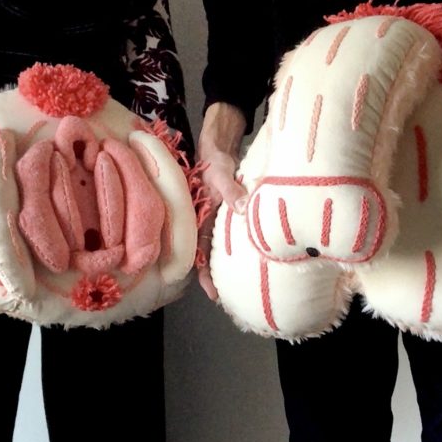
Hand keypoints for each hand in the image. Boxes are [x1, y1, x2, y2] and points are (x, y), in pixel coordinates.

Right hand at [197, 102, 247, 299]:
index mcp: (199, 217)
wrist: (217, 145)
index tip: (213, 294)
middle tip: (226, 296)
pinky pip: (224, 235)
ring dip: (221, 264)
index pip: (198, 253)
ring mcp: (213, 218)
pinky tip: (243, 256)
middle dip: (213, 276)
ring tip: (235, 282)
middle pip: (205, 255)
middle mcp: (203, 221)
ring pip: (214, 247)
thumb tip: (242, 208)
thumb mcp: (222, 173)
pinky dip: (231, 247)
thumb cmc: (216, 160)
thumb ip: (231, 190)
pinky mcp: (223, 212)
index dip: (204, 275)